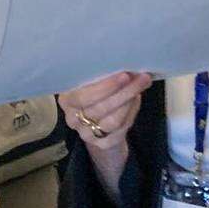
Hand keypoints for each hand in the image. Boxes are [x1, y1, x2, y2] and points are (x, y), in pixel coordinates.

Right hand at [59, 72, 150, 201]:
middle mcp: (73, 119)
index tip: (123, 75)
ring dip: (130, 101)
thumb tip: (125, 63)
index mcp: (66, 100)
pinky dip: (132, 112)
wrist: (92, 119)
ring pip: (113, 120)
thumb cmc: (90, 91)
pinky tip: (137, 99)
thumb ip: (99, 74)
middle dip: (124, 92)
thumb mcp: (88, 81)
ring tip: (142, 85)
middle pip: (101, 108)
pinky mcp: (103, 144)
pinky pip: (122, 129)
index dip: (104, 87)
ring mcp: (87, 134)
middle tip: (141, 78)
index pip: (83, 97)